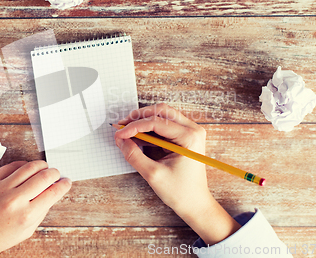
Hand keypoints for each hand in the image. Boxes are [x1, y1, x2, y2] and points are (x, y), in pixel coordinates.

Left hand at [0, 161, 70, 257]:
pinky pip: (13, 165)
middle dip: (55, 173)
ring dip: (42, 165)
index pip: (54, 192)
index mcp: (26, 215)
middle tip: (56, 175)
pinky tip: (27, 170)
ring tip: (44, 169)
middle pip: (45, 175)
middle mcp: (15, 199)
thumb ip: (41, 210)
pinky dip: (24, 165)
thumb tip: (53, 192)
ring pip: (30, 166)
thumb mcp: (25, 231)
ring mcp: (1, 187)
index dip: (64, 185)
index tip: (66, 182)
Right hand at [115, 103, 239, 244]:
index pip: (156, 122)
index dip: (134, 126)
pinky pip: (164, 126)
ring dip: (143, 121)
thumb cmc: (181, 192)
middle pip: (161, 111)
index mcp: (189, 137)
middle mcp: (192, 130)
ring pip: (162, 115)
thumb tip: (120, 140)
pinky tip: (136, 137)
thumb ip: (134, 155)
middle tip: (122, 126)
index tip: (119, 133)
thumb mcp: (153, 174)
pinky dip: (149, 129)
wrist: (196, 204)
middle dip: (139, 117)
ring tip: (126, 131)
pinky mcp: (184, 137)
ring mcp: (190, 132)